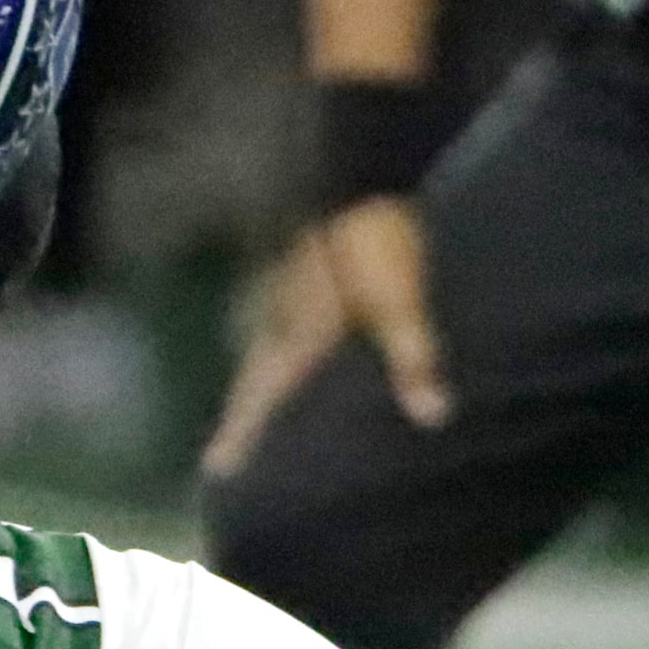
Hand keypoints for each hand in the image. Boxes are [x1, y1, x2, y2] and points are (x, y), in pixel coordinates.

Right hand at [202, 196, 451, 476]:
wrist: (361, 179)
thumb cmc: (374, 246)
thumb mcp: (400, 304)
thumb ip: (413, 360)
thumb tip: (432, 417)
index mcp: (295, 339)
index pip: (258, 398)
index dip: (239, 434)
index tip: (216, 469)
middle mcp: (277, 323)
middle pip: (248, 380)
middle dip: (240, 417)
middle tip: (226, 452)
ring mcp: (282, 297)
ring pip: (259, 353)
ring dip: (254, 385)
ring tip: (255, 411)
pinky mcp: (296, 277)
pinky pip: (275, 330)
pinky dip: (274, 355)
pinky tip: (293, 354)